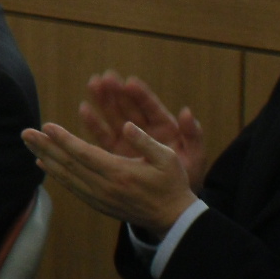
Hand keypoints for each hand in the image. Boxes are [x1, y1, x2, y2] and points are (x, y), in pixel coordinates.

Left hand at [22, 118, 196, 236]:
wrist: (173, 219)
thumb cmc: (171, 185)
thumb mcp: (167, 159)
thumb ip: (145, 141)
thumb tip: (126, 124)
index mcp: (120, 172)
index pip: (84, 154)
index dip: (63, 140)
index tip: (46, 126)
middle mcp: (104, 187)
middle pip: (68, 164)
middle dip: (45, 147)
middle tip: (25, 132)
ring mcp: (99, 198)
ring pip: (65, 177)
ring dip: (45, 158)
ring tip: (29, 144)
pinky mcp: (98, 204)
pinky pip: (71, 187)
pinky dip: (55, 175)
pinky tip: (43, 164)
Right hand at [80, 71, 206, 191]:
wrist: (174, 201)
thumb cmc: (188, 176)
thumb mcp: (195, 156)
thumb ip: (193, 135)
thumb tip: (188, 112)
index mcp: (164, 128)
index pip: (151, 108)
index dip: (141, 95)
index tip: (130, 82)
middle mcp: (144, 131)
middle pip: (129, 107)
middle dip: (117, 91)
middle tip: (104, 77)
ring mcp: (129, 140)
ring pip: (114, 116)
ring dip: (103, 100)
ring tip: (92, 84)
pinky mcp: (116, 152)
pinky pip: (103, 136)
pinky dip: (93, 123)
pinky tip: (83, 109)